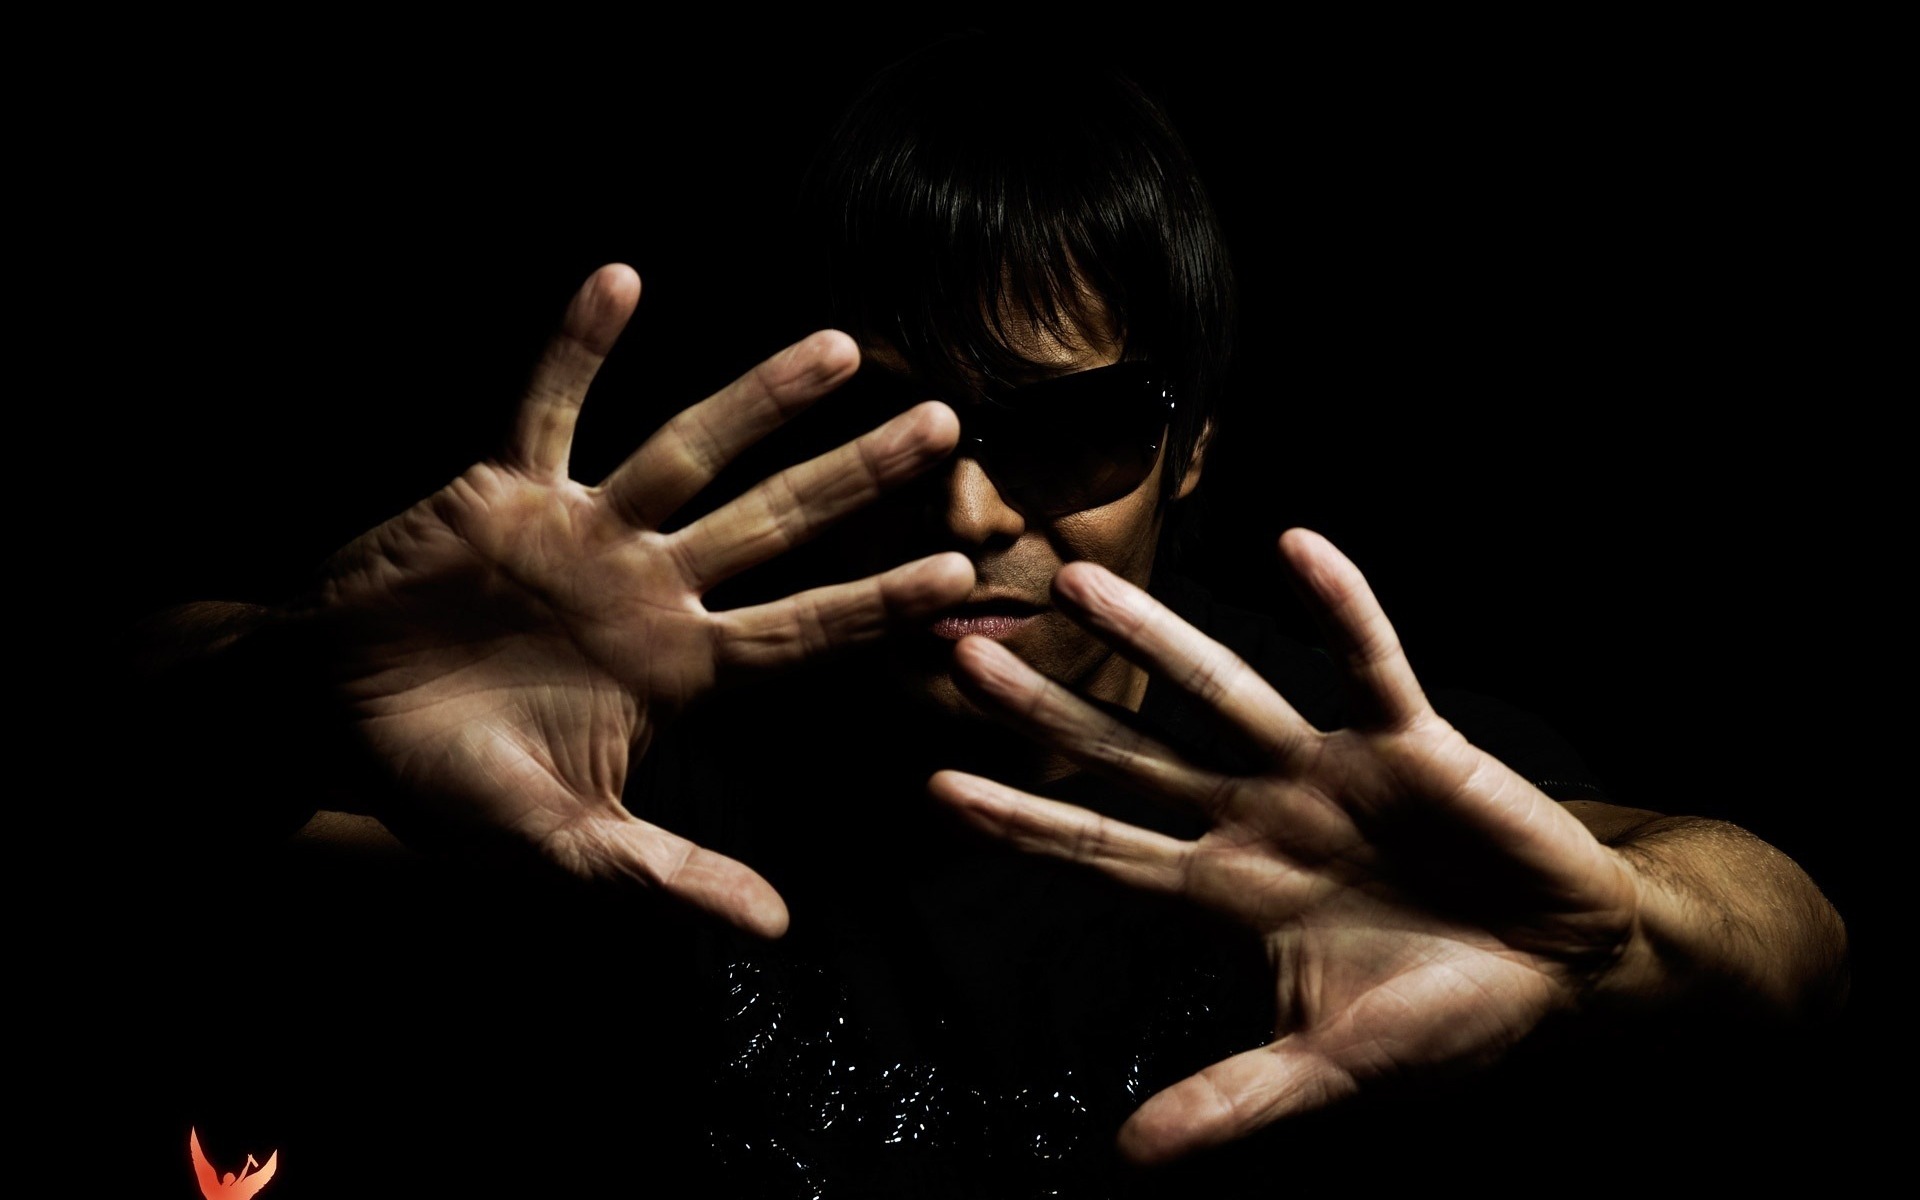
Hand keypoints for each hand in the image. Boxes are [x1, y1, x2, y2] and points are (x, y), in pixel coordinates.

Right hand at [293, 264, 971, 934]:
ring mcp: (584, 531)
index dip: (881, 602)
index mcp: (680, 670)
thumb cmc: (448, 791)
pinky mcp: (505, 490)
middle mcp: (650, 588)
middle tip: (947, 426)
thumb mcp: (562, 846)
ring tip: (840, 346)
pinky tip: (621, 277)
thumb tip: (778, 932)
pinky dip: (576, 348)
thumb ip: (665, 874)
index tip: (963, 573)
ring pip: (687, 451)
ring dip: (758, 399)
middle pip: (775, 523)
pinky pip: (548, 407)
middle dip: (857, 477)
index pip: (805, 631)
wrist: (335, 725)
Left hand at [928, 528, 1640, 1161]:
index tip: (937, 787)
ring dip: (1150, 638)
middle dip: (1049, 711)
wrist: (1563, 968)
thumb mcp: (1329, 1071)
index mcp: (1230, 893)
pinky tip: (1296, 546)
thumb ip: (1232, 1101)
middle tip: (961, 656)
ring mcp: (1329, 772)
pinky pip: (1371, 662)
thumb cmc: (1443, 1017)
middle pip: (1132, 755)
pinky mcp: (1412, 742)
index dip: (1025, 820)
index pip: (1103, 849)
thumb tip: (1126, 1162)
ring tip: (1076, 582)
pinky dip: (1340, 606)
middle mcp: (1260, 817)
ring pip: (1222, 691)